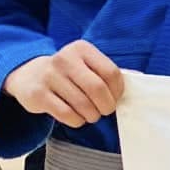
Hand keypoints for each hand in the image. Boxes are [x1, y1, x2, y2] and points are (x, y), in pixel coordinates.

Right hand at [5, 40, 123, 126]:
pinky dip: (77, 121)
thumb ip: (110, 72)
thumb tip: (140, 78)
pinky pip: (67, 114)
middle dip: (106, 106)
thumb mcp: (87, 65)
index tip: (115, 98)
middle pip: (97, 89)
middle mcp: (64, 59)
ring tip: (91, 115)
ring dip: (92, 115)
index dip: (118, 91)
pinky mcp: (38, 94)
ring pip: (83, 104)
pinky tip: (76, 117)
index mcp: (82, 49)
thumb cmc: (69, 73)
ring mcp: (49, 76)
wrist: (29, 75)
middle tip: (105, 111)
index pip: (111, 73)